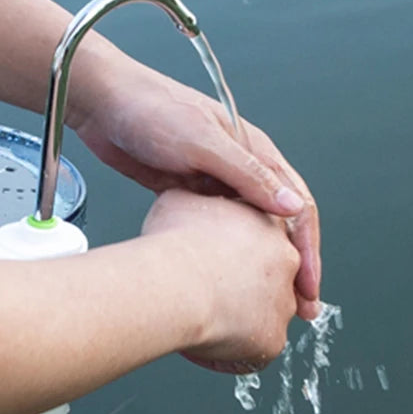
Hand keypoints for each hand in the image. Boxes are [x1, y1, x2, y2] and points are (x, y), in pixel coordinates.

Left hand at [71, 58, 320, 319]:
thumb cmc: (152, 112)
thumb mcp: (202, 142)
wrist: (103, 106)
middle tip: (301, 308)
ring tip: (269, 305)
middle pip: (279, 225)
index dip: (308, 249)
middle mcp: (240, 169)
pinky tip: (223, 283)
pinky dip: (227, 257)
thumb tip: (292, 206)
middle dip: (293, 267)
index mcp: (255, 151)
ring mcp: (214, 184)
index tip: (309, 286)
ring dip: (263, 267)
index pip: (297, 205)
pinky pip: (216, 231)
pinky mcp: (187, 195)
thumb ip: (247, 174)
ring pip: (249, 233)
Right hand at [142, 190, 299, 372]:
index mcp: (269, 224)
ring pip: (265, 316)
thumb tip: (188, 199)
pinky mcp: (273, 339)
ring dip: (241, 321)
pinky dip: (232, 353)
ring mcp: (284, 303)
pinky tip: (203, 346)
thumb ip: (197, 200)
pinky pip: (254, 352)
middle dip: (246, 288)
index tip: (220, 261)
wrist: (174, 283)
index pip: (261, 239)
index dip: (238, 252)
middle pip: (270, 278)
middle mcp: (287, 262)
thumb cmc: (172, 242)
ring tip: (205, 321)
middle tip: (213, 294)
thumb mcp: (180, 199)